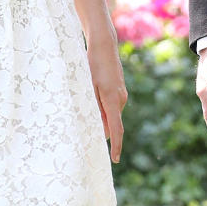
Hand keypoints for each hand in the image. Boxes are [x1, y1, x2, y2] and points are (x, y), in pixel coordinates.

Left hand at [86, 31, 126, 162]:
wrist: (104, 45)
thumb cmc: (92, 64)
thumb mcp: (87, 86)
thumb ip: (92, 107)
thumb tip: (97, 127)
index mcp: (112, 100)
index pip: (116, 129)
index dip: (116, 146)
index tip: (114, 159)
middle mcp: (120, 99)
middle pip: (112, 123)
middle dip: (102, 130)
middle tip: (85, 134)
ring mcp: (121, 94)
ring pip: (111, 114)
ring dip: (100, 117)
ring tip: (85, 107)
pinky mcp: (119, 90)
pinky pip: (111, 106)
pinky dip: (103, 109)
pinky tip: (92, 99)